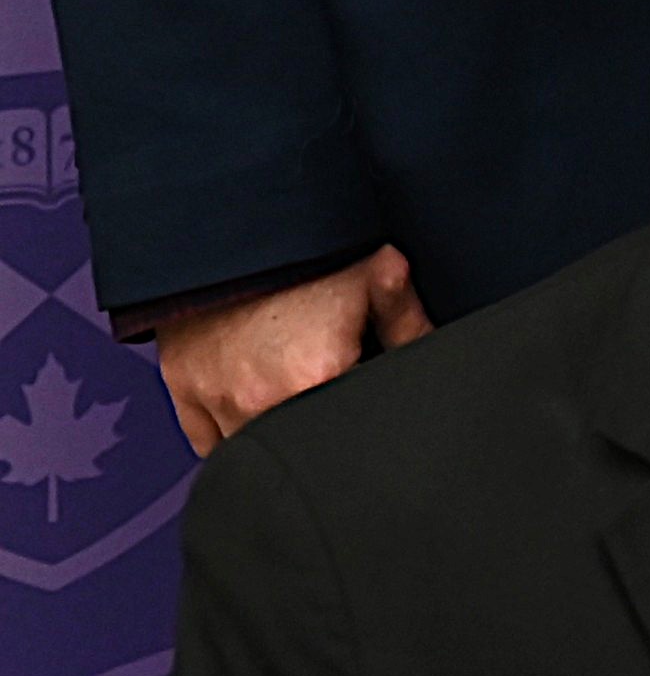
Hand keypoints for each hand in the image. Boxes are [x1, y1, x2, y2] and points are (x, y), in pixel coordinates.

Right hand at [153, 248, 426, 456]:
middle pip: (298, 443)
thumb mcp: (374, 275)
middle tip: (328, 390)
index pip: (348, 426)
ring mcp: (217, 401)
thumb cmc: (303, 252)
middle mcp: (260, 400)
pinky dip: (232, 433)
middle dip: (318, 426)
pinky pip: (211, 442)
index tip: (361, 395)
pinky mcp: (184, 393)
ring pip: (252, 448)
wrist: (230, 227)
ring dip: (274, 432)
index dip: (360, 413)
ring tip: (293, 393)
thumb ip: (408, 322)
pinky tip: (257, 408)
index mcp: (314, 377)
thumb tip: (440, 352)